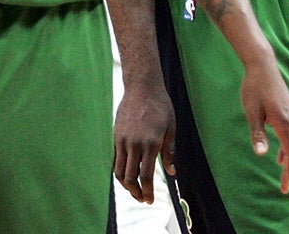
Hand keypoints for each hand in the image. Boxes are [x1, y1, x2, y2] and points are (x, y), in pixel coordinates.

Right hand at [113, 85, 176, 203]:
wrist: (142, 87)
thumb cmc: (160, 106)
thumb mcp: (171, 128)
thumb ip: (169, 152)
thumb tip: (172, 173)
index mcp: (151, 144)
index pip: (146, 176)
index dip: (148, 191)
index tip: (150, 200)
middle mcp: (135, 144)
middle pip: (130, 177)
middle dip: (136, 192)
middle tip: (143, 199)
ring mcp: (123, 140)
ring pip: (119, 171)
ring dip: (126, 185)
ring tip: (134, 190)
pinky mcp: (116, 136)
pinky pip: (116, 159)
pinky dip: (120, 171)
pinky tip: (127, 175)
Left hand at [239, 54, 288, 193]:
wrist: (263, 65)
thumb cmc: (254, 88)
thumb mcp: (251, 111)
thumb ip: (257, 133)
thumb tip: (261, 155)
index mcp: (283, 122)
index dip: (288, 173)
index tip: (284, 188)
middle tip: (285, 188)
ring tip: (284, 174)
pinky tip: (282, 154)